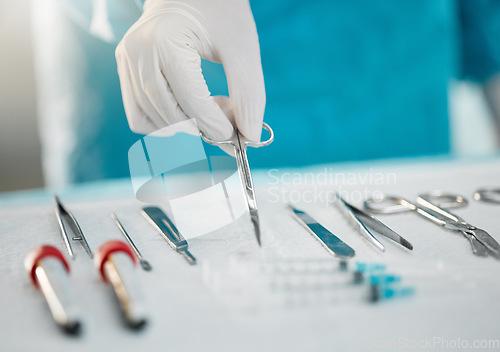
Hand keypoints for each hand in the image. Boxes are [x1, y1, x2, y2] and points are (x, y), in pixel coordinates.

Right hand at [115, 0, 264, 141]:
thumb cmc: (220, 10)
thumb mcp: (242, 47)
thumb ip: (248, 94)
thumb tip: (249, 137)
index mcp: (164, 41)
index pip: (191, 102)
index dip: (217, 126)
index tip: (238, 136)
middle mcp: (137, 53)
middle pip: (171, 115)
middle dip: (204, 127)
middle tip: (229, 114)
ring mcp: (127, 62)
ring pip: (154, 122)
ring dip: (187, 127)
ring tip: (211, 105)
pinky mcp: (126, 70)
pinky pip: (139, 117)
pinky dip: (166, 124)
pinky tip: (189, 111)